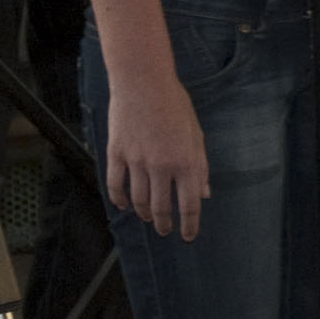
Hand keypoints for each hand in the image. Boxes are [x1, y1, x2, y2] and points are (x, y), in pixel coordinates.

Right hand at [101, 67, 212, 238]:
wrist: (144, 82)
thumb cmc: (174, 104)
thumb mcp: (196, 134)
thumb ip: (200, 166)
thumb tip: (204, 194)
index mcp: (186, 162)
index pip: (189, 205)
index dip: (189, 225)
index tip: (187, 237)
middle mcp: (161, 165)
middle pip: (161, 208)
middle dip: (165, 224)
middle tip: (165, 230)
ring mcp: (137, 161)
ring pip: (138, 201)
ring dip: (144, 214)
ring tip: (148, 218)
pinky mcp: (117, 153)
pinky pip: (115, 185)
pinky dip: (119, 200)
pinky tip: (123, 205)